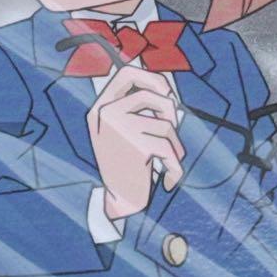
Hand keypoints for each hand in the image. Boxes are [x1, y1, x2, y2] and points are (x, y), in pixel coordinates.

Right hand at [86, 66, 185, 221]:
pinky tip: (170, 179)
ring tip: (169, 162)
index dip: (151, 77)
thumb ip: (138, 112)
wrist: (118, 202)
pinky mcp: (135, 147)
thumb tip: (171, 97)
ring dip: (174, 146)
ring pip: (164, 125)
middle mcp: (105, 114)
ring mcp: (119, 129)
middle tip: (173, 131)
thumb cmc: (125, 167)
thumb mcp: (122, 134)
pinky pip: (169, 148)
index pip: (126, 74)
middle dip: (170, 112)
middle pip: (150, 96)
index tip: (167, 92)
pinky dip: (176, 166)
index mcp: (100, 107)